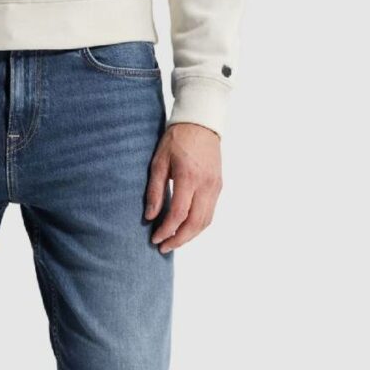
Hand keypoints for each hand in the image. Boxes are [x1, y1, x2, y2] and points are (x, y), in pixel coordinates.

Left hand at [145, 123, 222, 252]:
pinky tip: (185, 229)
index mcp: (189, 177)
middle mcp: (206, 185)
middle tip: (163, 247)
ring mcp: (215, 186)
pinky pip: (210, 213)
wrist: (201, 122)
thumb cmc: (177, 139)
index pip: (178, 214)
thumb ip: (154, 191)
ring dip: (190, 236)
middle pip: (195, 223)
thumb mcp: (158, 162)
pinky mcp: (218, 186)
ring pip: (205, 221)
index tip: (155, 239)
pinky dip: (198, 225)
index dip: (166, 230)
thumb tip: (150, 217)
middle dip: (179, 239)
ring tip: (173, 241)